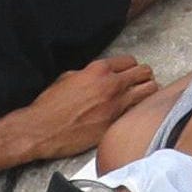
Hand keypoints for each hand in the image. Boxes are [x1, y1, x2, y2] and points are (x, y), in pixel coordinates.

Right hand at [9, 56, 158, 161]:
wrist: (41, 130)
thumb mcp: (68, 77)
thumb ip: (90, 73)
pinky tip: (133, 114)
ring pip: (150, 91)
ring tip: (141, 97)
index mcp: (99, 70)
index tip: (129, 73)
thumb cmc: (50, 105)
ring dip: (147, 92)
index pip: (130, 61)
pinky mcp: (116, 124)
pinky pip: (138, 112)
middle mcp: (112, 85)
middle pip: (145, 73)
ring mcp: (117, 106)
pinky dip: (139, 111)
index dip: (130, 67)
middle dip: (143, 77)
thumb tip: (101, 76)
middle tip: (139, 84)